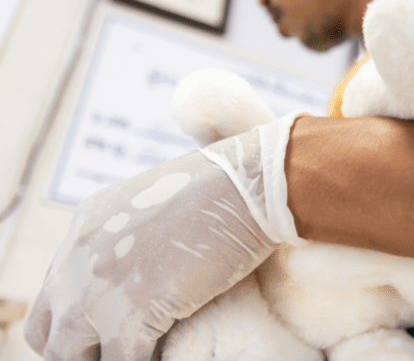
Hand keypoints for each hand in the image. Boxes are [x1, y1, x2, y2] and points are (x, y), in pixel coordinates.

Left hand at [25, 114, 304, 360]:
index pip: (55, 291)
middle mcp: (79, 254)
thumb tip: (146, 270)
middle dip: (79, 348)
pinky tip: (165, 353)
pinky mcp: (128, 312)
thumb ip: (135, 235)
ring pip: (71, 356)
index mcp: (86, 223)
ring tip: (144, 352)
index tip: (106, 329)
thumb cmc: (226, 189)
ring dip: (105, 358)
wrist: (250, 184)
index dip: (78, 317)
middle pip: (49, 331)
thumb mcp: (160, 203)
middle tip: (118, 348)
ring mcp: (98, 285)